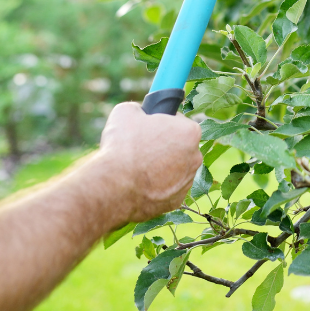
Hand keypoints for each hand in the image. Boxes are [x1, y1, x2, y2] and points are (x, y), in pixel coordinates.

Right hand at [97, 102, 201, 222]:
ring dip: (160, 167)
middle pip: (180, 146)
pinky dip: (156, 186)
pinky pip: (167, 189)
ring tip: (137, 168)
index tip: (150, 127)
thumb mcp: (127, 112)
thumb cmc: (123, 146)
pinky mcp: (176, 201)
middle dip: (163, 146)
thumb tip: (139, 111)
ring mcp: (187, 181)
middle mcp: (195, 157)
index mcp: (190, 132)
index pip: (179, 122)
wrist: (113, 186)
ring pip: (175, 169)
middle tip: (141, 148)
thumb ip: (140, 108)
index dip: (163, 123)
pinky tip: (139, 184)